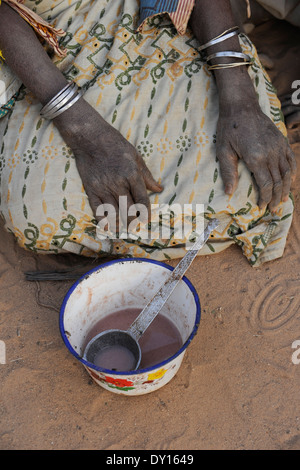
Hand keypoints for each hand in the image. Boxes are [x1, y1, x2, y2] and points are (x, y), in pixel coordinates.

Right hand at [54, 98, 162, 228]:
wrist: (90, 138)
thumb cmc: (115, 145)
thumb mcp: (136, 157)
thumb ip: (147, 176)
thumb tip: (159, 189)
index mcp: (132, 175)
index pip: (142, 200)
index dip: (145, 213)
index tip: (146, 220)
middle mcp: (118, 184)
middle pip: (128, 211)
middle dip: (133, 222)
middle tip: (135, 227)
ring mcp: (103, 188)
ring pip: (114, 214)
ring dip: (120, 224)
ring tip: (124, 229)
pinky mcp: (91, 190)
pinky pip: (98, 210)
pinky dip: (104, 221)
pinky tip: (109, 227)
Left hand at [216, 102, 295, 211]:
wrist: (241, 106)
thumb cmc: (229, 129)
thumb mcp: (223, 151)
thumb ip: (228, 172)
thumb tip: (229, 193)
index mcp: (256, 157)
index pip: (266, 185)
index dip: (265, 198)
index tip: (261, 207)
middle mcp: (271, 153)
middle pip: (278, 182)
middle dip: (276, 198)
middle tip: (273, 209)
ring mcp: (278, 146)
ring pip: (287, 173)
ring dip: (286, 188)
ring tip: (283, 200)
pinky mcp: (281, 141)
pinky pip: (291, 160)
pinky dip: (291, 173)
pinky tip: (289, 182)